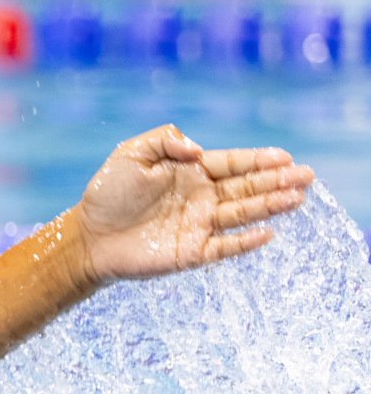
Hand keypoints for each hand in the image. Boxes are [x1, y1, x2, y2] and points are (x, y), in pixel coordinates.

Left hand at [73, 124, 314, 283]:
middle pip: (247, 187)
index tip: (284, 157)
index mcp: (191, 172)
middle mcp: (201, 197)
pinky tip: (267, 232)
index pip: (233, 164)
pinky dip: (245, 242)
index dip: (259, 160)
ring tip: (297, 197)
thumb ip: (166, 141)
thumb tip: (198, 150)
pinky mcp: (191, 252)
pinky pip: (225, 246)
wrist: (88, 236)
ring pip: (242, 213)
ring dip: (270, 206)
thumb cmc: (107, 192)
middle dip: (277, 181)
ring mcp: (199, 225)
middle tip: (306, 176)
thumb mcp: (131, 153)